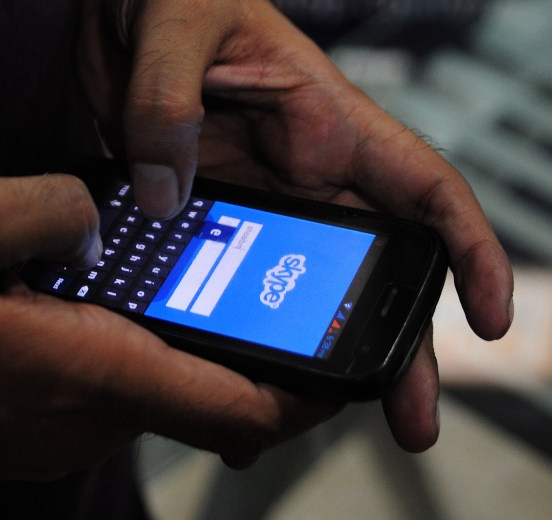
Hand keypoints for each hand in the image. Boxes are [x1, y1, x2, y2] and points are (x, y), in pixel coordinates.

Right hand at [0, 174, 339, 481]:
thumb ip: (52, 206)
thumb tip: (99, 214)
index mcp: (88, 375)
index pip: (235, 409)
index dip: (297, 396)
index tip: (333, 371)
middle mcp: (84, 423)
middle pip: (197, 395)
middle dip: (226, 346)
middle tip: (235, 286)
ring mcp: (56, 439)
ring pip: (147, 391)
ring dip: (162, 343)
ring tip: (146, 283)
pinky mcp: (30, 438)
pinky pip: (102, 396)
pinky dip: (117, 356)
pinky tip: (80, 310)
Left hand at [80, 0, 513, 451]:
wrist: (116, 2)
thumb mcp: (175, 27)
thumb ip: (168, 107)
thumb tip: (164, 195)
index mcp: (325, 122)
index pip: (423, 189)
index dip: (469, 252)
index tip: (492, 320)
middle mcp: (303, 169)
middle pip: (374, 266)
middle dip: (396, 342)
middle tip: (408, 420)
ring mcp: (259, 195)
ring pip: (309, 285)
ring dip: (315, 352)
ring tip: (300, 417)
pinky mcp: (209, 208)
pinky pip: (237, 274)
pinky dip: (237, 323)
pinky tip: (222, 367)